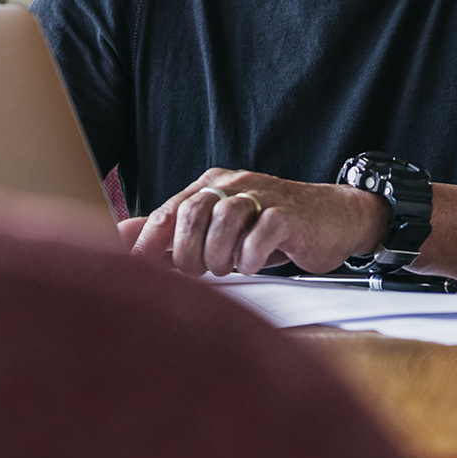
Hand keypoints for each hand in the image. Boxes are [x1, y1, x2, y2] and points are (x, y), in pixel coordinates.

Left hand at [128, 167, 388, 277]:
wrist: (333, 217)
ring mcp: (263, 196)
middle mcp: (233, 186)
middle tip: (200, 271)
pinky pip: (262, 231)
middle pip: (192, 213)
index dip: (151, 243)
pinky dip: (251, 255)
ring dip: (220, 254)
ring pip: (225, 219)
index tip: (138, 270)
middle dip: (189, 253)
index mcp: (211, 187)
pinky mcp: (289, 214)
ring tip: (227, 268)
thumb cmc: (273, 227)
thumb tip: (123, 237)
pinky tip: (252, 264)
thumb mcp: (219, 228)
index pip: (169, 210)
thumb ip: (172, 230)